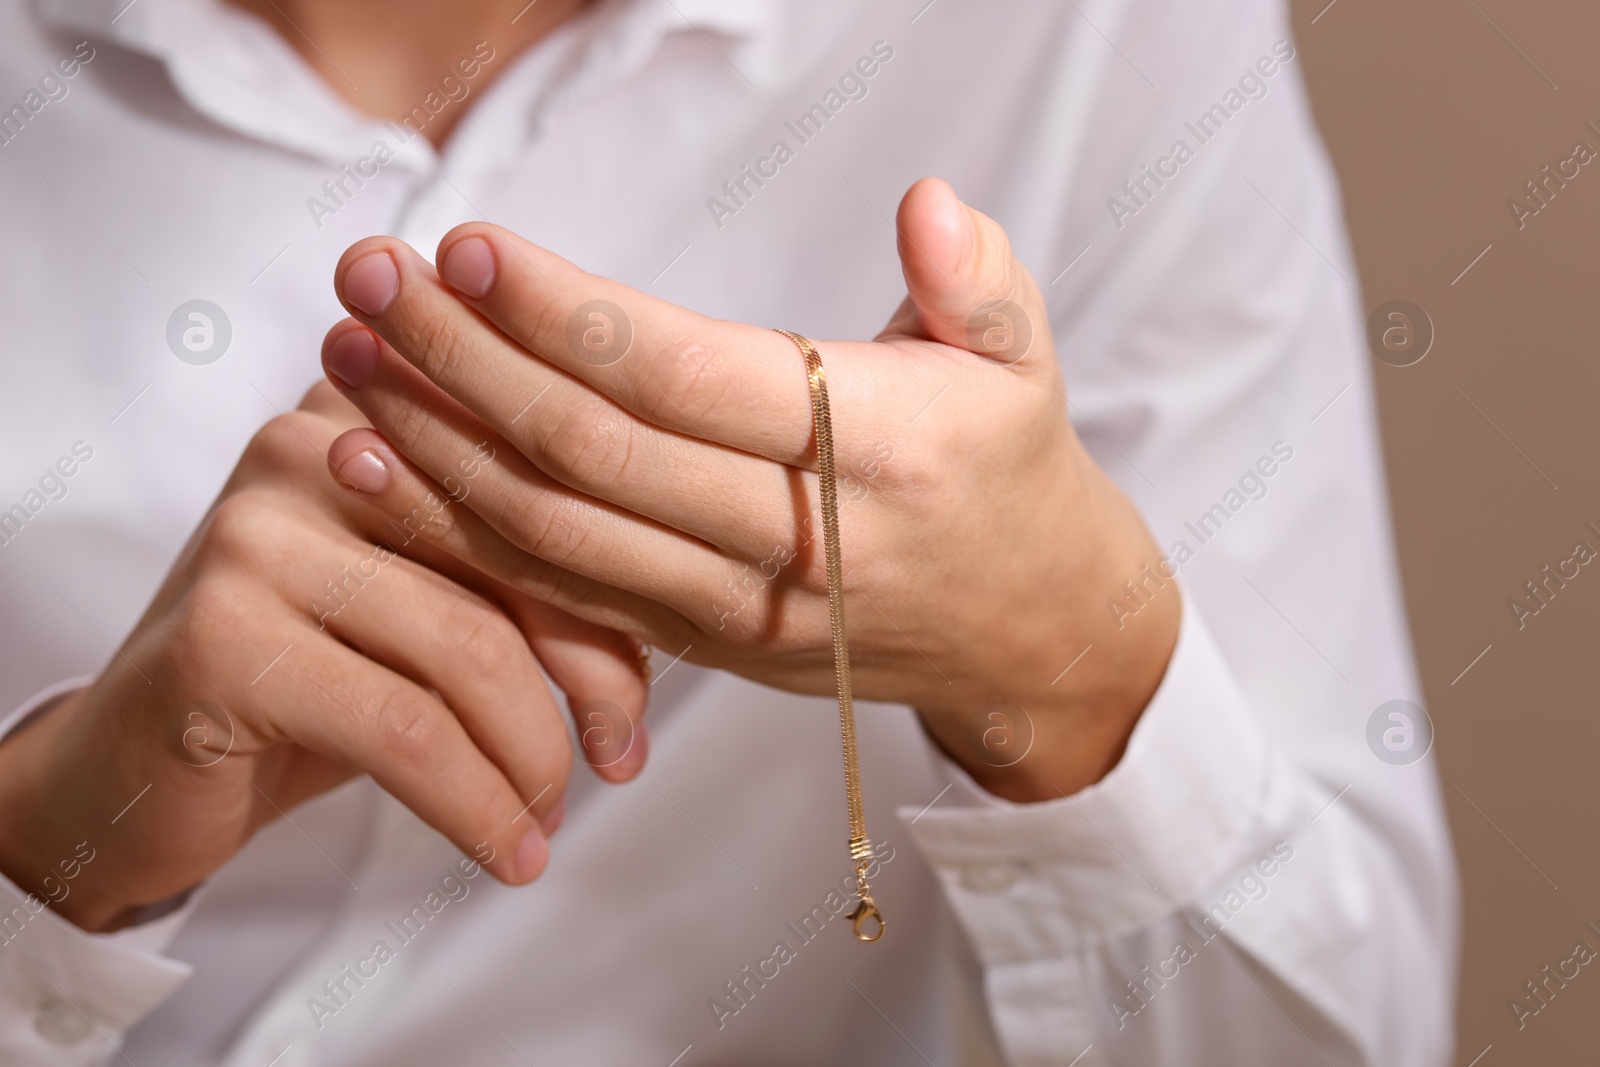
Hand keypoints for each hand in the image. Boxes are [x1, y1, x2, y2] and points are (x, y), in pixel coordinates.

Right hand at [0, 385, 648, 931]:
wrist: (136, 761)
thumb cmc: (311, 679)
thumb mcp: (430, 608)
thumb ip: (526, 578)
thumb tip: (668, 619)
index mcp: (382, 411)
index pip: (543, 491)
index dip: (615, 602)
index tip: (641, 703)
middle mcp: (316, 443)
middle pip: (521, 557)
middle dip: (594, 678)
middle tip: (621, 762)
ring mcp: (262, 530)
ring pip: (473, 650)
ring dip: (533, 758)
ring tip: (546, 820)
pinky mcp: (229, 632)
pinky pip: (408, 729)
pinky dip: (477, 806)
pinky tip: (507, 852)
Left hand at [318, 179, 1179, 801]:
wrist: (1026, 630)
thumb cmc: (1010, 469)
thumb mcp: (1027, 362)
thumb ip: (981, 280)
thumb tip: (925, 202)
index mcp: (879, 453)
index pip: (685, 378)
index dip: (564, 316)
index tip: (466, 248)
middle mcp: (799, 545)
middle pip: (593, 455)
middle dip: (465, 363)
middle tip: (367, 277)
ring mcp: (741, 609)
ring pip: (557, 535)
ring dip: (436, 447)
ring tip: (348, 357)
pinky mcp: (702, 645)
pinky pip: (561, 592)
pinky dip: (460, 532)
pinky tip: (381, 468)